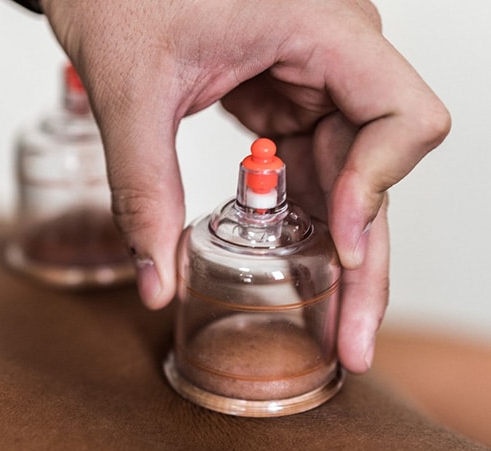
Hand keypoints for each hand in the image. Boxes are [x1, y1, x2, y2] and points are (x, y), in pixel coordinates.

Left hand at [39, 0, 449, 371]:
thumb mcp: (130, 94)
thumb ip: (143, 189)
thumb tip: (156, 280)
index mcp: (317, 27)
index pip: (401, 114)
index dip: (377, 188)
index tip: (335, 248)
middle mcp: (332, 52)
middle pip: (380, 165)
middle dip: (364, 257)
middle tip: (352, 338)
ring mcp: (313, 76)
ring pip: (349, 174)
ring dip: (337, 251)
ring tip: (331, 327)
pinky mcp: (285, 95)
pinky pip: (312, 165)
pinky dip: (303, 219)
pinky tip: (298, 273)